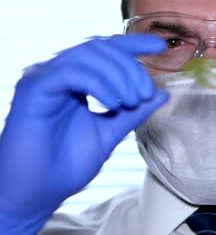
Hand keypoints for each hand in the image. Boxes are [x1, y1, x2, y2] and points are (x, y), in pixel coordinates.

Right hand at [0, 35, 167, 232]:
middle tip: (145, 94)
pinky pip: (72, 73)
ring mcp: (46, 78)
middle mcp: (60, 73)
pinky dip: (99, 84)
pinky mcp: (35, 88)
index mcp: (77, 80)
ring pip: (88, 56)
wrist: (40, 191)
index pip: (107, 50)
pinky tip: (112, 104)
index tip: (160, 46)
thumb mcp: (112, 130)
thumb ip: (135, 111)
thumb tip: (161, 94)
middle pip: (101, 49)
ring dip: (119, 76)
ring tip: (131, 101)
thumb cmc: (69, 162)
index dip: (134, 44)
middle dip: (130, 68)